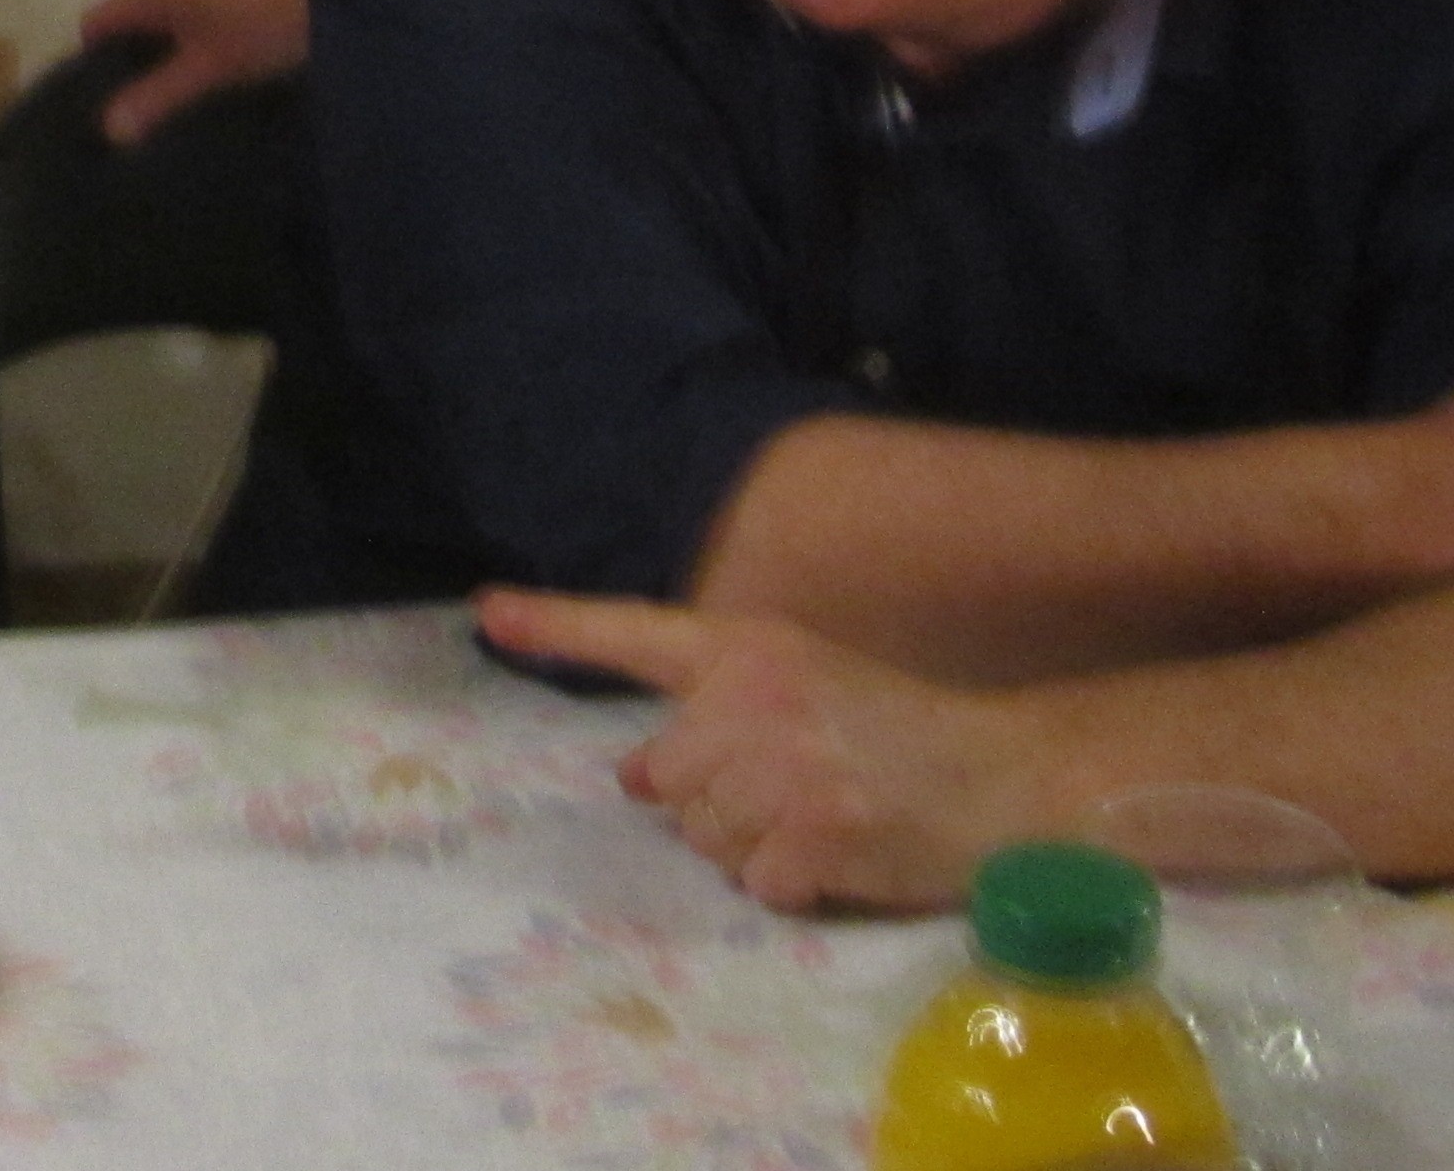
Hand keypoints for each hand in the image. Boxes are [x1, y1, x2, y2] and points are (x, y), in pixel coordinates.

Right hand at [76, 0, 311, 143]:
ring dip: (161, 56)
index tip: (102, 104)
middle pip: (127, 21)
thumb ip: (158, 96)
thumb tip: (107, 130)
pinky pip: (189, 18)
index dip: (91, 61)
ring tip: (172, 102)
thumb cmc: (262, 26)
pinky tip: (208, 77)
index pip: (96, 21)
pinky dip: (187, 45)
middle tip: (137, 113)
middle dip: (128, 64)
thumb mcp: (208, 68)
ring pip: (162, 21)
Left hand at [477, 588, 1045, 911]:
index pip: (635, 631)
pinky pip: (755, 883)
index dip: (556, 624)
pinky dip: (790, 885)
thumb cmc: (897, 732)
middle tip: (791, 791)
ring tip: (820, 819)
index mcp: (749, 650)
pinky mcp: (818, 836)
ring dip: (750, 847)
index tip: (485, 609)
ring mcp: (787, 769)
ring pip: (702, 838)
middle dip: (711, 801)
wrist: (1009, 779)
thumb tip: (632, 776)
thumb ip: (713, 717)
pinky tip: (838, 857)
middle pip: (663, 779)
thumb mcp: (802, 689)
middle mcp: (757, 699)